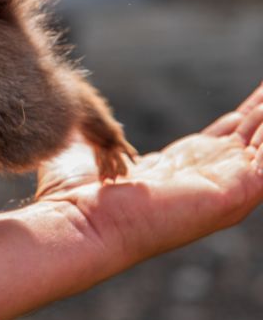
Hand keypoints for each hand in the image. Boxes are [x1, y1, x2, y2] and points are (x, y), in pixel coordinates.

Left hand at [35, 83, 262, 267]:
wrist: (77, 223)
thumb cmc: (75, 196)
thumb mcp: (98, 152)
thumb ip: (105, 139)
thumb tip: (90, 122)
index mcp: (179, 171)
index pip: (225, 139)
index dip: (246, 116)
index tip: (260, 96)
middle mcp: (205, 181)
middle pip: (251, 139)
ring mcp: (220, 191)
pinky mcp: (229, 196)